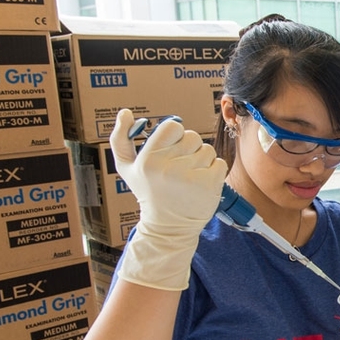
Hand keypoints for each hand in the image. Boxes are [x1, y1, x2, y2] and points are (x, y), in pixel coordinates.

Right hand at [111, 109, 226, 289]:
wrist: (168, 227)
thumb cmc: (149, 193)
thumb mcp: (126, 168)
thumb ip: (120, 139)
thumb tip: (125, 113)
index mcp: (148, 159)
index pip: (173, 126)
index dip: (175, 136)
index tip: (170, 150)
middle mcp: (168, 166)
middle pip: (193, 136)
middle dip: (189, 149)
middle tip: (180, 167)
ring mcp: (190, 176)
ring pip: (207, 149)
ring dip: (202, 160)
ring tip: (190, 177)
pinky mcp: (209, 184)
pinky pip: (219, 163)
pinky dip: (214, 171)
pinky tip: (201, 183)